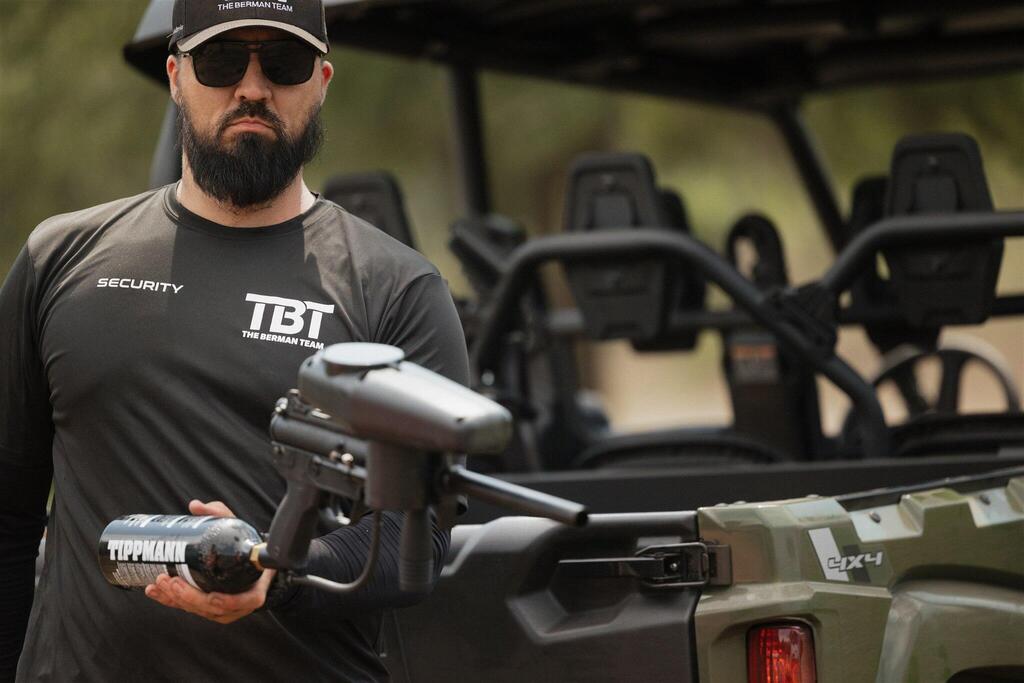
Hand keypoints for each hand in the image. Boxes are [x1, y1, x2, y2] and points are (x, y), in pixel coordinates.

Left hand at [144, 499, 274, 623]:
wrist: (244, 556)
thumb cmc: (242, 543)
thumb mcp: (235, 528)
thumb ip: (218, 514)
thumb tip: (194, 506)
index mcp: (254, 587)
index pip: (244, 600)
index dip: (227, 602)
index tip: (211, 595)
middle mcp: (239, 603)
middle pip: (213, 608)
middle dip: (189, 597)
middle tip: (170, 580)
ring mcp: (221, 609)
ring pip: (197, 610)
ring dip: (175, 600)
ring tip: (158, 583)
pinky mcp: (205, 608)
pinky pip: (187, 607)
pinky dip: (169, 601)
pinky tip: (153, 591)